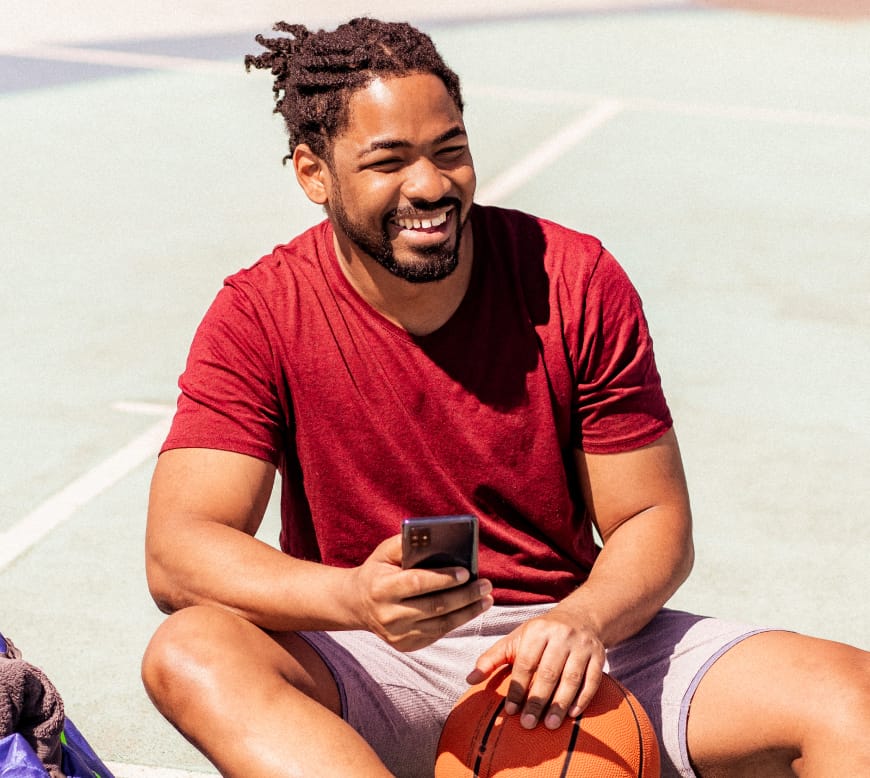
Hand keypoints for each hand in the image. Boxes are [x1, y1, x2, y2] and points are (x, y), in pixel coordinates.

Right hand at [350, 535, 492, 651]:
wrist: (357, 604)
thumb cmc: (377, 571)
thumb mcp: (384, 553)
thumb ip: (405, 543)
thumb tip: (435, 536)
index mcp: (381, 588)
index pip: (416, 583)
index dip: (442, 579)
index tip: (466, 572)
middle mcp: (388, 615)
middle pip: (433, 607)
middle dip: (464, 596)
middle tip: (485, 585)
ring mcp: (397, 634)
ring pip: (440, 624)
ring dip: (467, 612)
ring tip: (486, 599)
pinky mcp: (406, 645)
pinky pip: (437, 633)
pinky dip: (456, 621)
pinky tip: (471, 610)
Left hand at [466, 608, 604, 729]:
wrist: (580, 617)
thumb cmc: (541, 633)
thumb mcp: (516, 639)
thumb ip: (492, 658)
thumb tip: (469, 679)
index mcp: (538, 631)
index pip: (525, 662)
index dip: (517, 688)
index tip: (510, 711)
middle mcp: (561, 636)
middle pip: (548, 672)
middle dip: (537, 700)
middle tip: (528, 723)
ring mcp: (582, 646)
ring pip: (571, 678)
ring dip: (560, 703)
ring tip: (549, 725)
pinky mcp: (599, 655)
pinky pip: (592, 680)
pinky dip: (583, 698)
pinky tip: (573, 715)